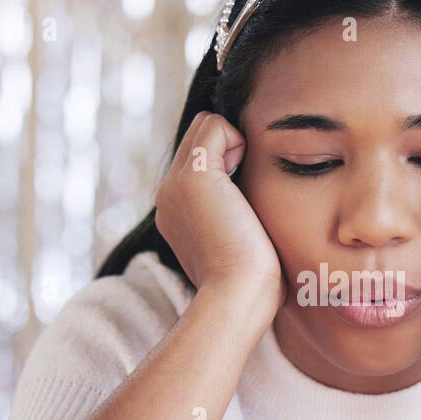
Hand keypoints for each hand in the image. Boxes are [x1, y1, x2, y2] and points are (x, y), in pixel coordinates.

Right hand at [154, 112, 284, 317]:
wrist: (237, 294)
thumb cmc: (251, 280)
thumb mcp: (240, 242)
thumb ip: (236, 214)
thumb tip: (250, 198)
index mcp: (177, 211)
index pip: (197, 159)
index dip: (227, 161)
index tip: (243, 197)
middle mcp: (168, 194)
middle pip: (200, 137)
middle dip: (229, 149)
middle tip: (245, 190)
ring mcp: (175, 183)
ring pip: (206, 126)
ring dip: (233, 144)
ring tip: (242, 186)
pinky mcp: (193, 175)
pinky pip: (214, 124)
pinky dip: (236, 139)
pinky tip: (243, 172)